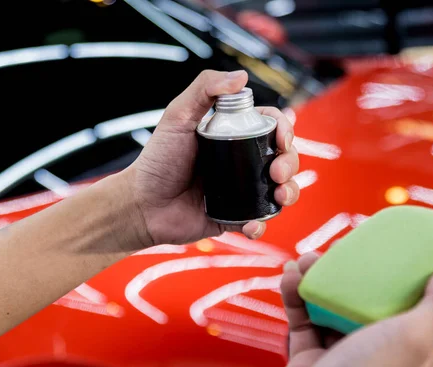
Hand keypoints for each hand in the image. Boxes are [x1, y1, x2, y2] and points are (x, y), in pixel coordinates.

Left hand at [123, 70, 299, 246]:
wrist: (142, 205)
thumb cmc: (157, 160)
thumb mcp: (177, 116)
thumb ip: (203, 89)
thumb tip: (241, 76)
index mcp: (234, 134)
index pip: (270, 126)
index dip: (285, 130)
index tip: (282, 139)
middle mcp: (242, 160)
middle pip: (283, 157)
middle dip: (290, 163)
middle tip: (277, 172)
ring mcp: (242, 189)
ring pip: (281, 189)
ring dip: (289, 193)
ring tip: (279, 197)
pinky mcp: (236, 216)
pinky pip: (260, 220)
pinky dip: (262, 223)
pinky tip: (252, 224)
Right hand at [259, 253, 432, 366]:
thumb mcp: (412, 340)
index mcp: (407, 354)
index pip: (412, 307)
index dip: (402, 275)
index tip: (391, 250)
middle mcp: (376, 356)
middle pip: (367, 302)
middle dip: (353, 272)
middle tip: (342, 251)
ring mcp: (341, 358)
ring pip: (332, 307)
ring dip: (319, 279)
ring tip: (310, 261)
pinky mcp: (310, 360)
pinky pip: (303, 320)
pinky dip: (296, 295)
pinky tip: (292, 277)